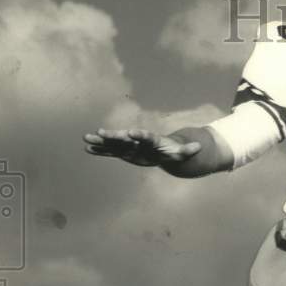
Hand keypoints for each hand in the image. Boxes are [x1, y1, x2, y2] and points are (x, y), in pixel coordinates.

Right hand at [83, 128, 201, 167]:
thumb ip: (188, 150)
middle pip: (125, 138)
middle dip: (113, 136)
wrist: (165, 149)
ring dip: (101, 142)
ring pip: (114, 144)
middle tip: (101, 132)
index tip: (131, 132)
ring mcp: (130, 146)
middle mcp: (138, 141)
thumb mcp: (181, 153)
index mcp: (152, 141)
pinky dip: (101, 151)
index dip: (140, 135)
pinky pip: (111, 152)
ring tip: (86, 138)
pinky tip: (88, 149)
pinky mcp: (124, 152)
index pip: (146, 137)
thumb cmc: (173, 152)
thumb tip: (199, 147)